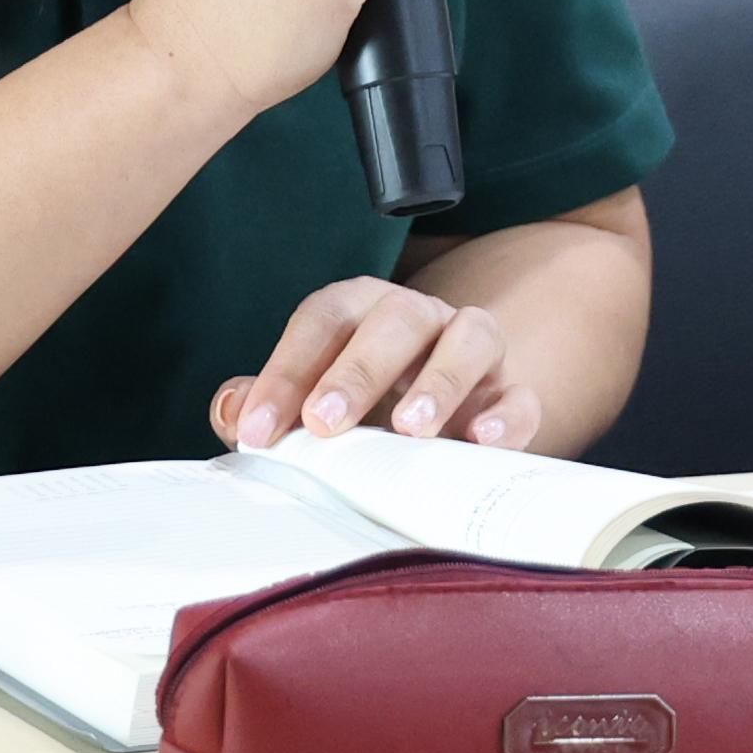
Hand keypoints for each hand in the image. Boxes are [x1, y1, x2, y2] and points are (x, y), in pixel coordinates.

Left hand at [211, 275, 537, 455]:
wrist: (436, 425)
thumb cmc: (359, 410)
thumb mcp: (306, 404)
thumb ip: (261, 405)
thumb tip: (232, 409)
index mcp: (361, 311)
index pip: (321, 321)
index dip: (286, 371)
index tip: (258, 430)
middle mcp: (419, 318)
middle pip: (396, 319)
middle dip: (357, 370)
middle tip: (324, 424)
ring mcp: (472, 351)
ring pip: (470, 337)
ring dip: (439, 381)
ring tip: (409, 430)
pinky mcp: (510, 394)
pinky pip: (519, 394)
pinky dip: (505, 415)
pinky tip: (478, 442)